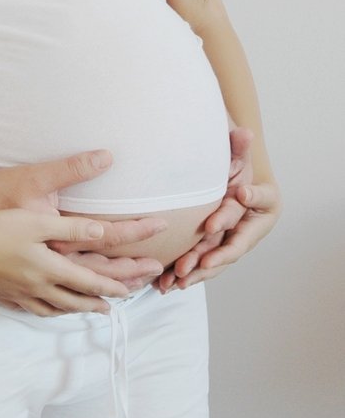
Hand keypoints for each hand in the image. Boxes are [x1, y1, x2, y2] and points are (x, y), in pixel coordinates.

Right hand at [0, 150, 165, 311]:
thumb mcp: (37, 221)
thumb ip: (71, 228)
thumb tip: (102, 233)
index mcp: (50, 269)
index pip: (88, 282)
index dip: (110, 287)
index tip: (127, 291)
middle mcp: (37, 287)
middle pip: (73, 301)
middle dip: (95, 304)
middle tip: (111, 308)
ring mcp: (18, 293)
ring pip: (51, 309)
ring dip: (71, 310)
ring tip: (81, 311)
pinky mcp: (1, 293)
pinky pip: (28, 308)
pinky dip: (43, 310)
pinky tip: (41, 308)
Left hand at [158, 128, 279, 291]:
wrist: (239, 183)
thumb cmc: (242, 168)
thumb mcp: (243, 159)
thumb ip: (241, 149)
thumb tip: (246, 133)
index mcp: (254, 221)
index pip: (238, 233)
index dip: (225, 234)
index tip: (209, 232)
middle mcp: (240, 236)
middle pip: (221, 255)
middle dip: (202, 264)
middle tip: (184, 270)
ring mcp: (224, 243)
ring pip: (207, 263)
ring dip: (189, 274)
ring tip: (169, 285)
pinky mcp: (208, 247)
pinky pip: (195, 262)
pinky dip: (180, 273)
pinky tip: (161, 285)